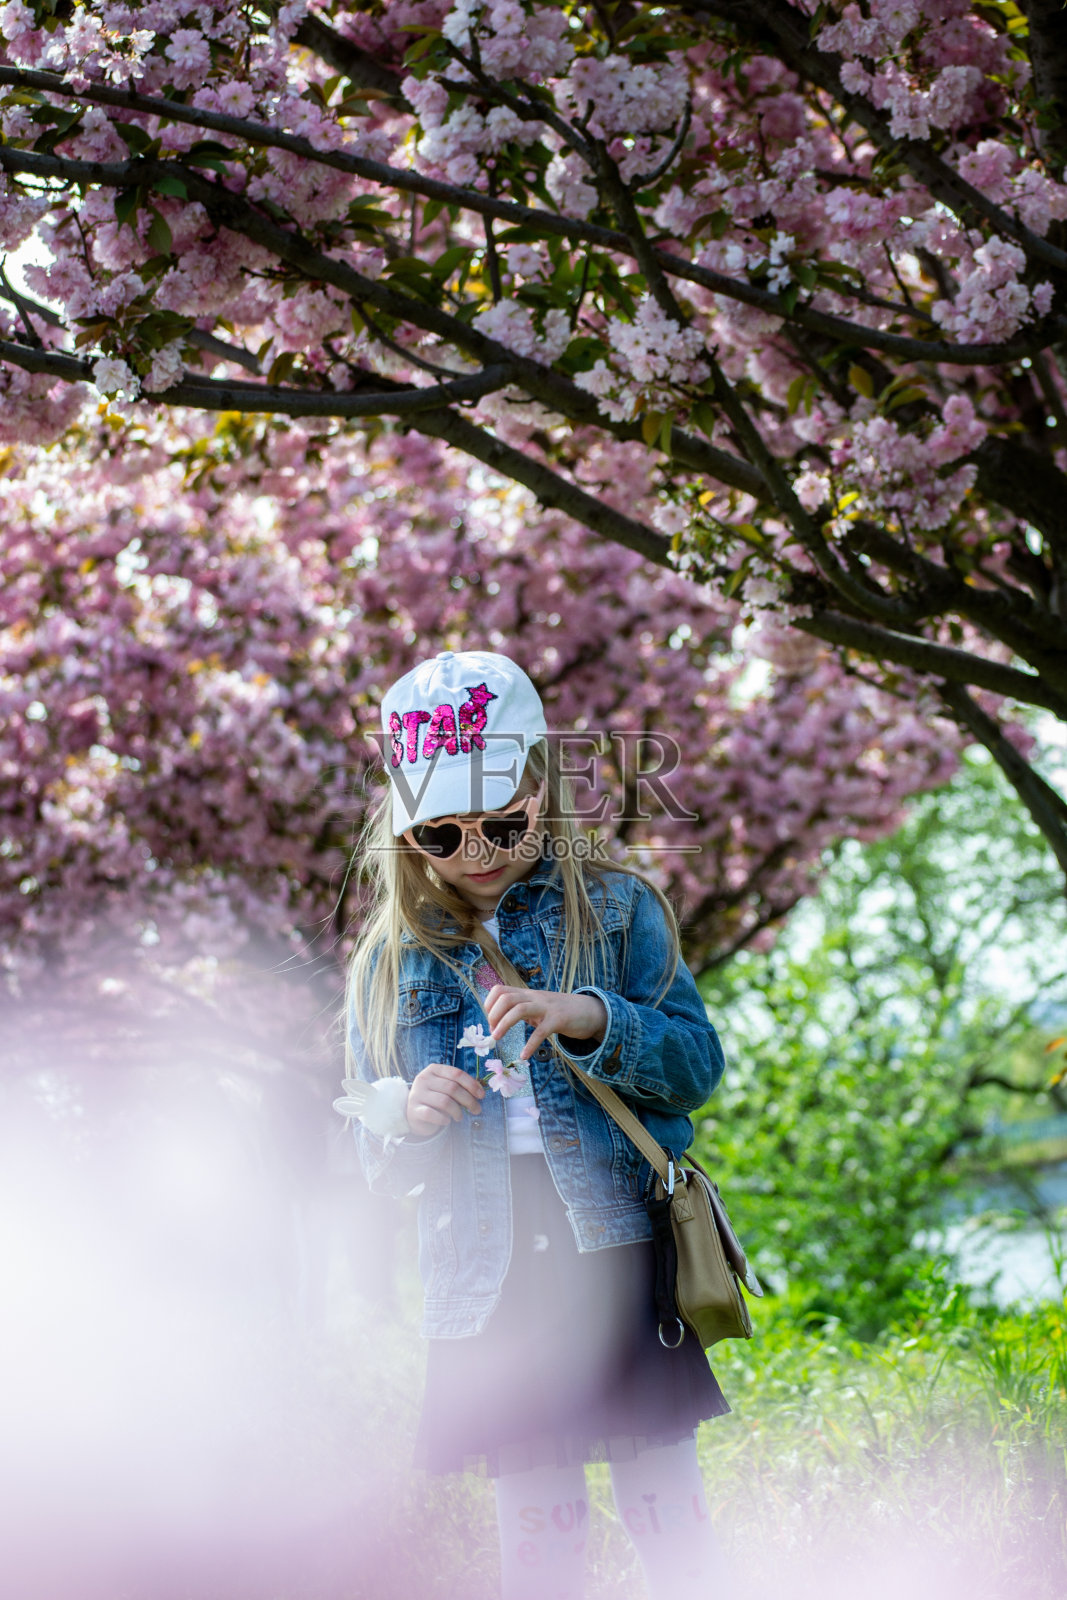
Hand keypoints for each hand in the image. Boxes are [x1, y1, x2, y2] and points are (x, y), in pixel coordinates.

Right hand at [405, 1061, 485, 1136]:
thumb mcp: (445, 1087)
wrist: (414, 1113)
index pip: (457, 1074)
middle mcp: (424, 1079)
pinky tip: (447, 1121)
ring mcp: (417, 1094)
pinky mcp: (414, 1110)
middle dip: (468, 1100)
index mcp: (433, 1069)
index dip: (472, 1085)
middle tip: (476, 1110)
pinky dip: (443, 1119)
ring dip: (457, 1111)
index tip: (482, 1096)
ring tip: (460, 1117)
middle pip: (452, 1088)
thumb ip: (459, 1085)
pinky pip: (432, 1114)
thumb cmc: (435, 1098)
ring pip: (444, 1102)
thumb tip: (480, 1091)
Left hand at [484, 986, 608, 1060]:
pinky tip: (524, 1055)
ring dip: (504, 1024)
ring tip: (497, 1038)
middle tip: (493, 1032)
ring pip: (519, 1009)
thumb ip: (520, 1010)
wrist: (590, 1011)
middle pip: (506, 998)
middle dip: (494, 1014)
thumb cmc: (560, 1012)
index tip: (490, 1022)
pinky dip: (530, 1045)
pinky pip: (541, 1032)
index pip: (500, 990)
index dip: (490, 1005)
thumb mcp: (537, 1007)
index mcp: (527, 994)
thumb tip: (498, 1023)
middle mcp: (535, 998)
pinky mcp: (559, 1020)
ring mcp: (547, 1008)